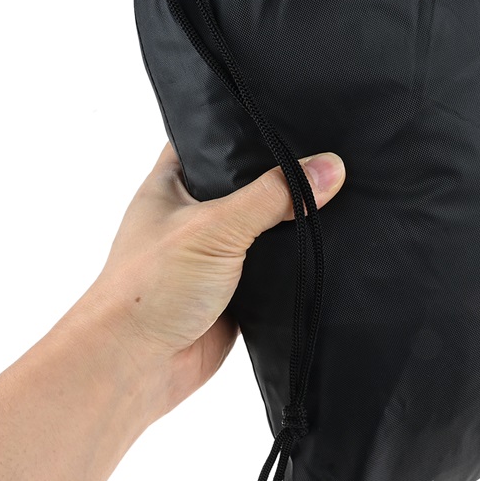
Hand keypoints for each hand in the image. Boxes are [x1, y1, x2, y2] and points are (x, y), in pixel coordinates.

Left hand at [84, 142, 345, 422]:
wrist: (134, 368)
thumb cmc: (150, 288)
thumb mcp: (214, 227)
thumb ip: (274, 196)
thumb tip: (330, 168)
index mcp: (172, 185)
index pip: (209, 138)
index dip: (244, 124)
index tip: (290, 112)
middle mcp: (193, 216)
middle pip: (247, 184)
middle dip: (283, 176)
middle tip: (332, 150)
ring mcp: (216, 255)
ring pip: (265, 228)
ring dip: (293, 223)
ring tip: (345, 192)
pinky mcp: (237, 292)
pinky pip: (276, 269)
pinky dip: (297, 264)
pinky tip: (333, 247)